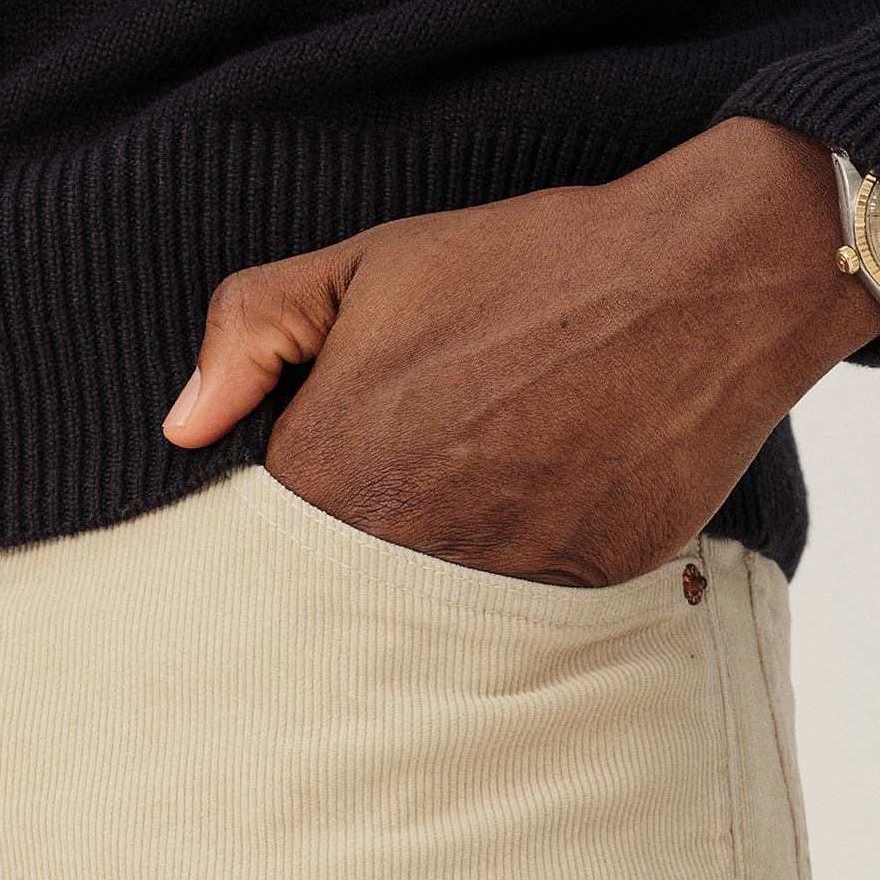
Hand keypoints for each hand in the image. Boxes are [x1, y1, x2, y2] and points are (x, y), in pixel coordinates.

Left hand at [163, 116, 879, 586]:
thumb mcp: (364, 266)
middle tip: (422, 474)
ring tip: (489, 478)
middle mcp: (401, 546)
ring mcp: (492, 580)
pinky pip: (519, 612)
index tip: (326, 479)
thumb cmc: (521, 266)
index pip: (263, 541)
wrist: (696, 280)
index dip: (294, 507)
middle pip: (337, 587)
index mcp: (329, 473)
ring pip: (424, 608)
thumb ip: (250, 333)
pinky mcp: (575, 596)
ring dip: (438, 562)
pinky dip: (519, 570)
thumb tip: (183, 426)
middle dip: (359, 544)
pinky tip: (548, 499)